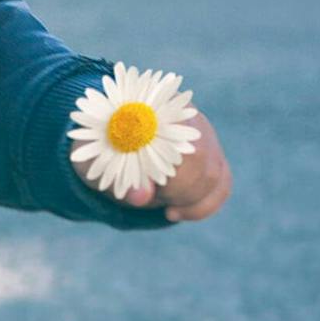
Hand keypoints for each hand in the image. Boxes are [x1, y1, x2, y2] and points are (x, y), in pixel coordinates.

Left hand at [89, 103, 232, 223]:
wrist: (108, 149)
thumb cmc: (100, 154)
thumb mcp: (97, 166)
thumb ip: (117, 180)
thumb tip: (141, 197)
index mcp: (152, 108)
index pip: (177, 141)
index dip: (167, 172)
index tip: (148, 189)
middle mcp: (184, 116)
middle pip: (202, 160)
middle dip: (179, 191)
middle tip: (156, 200)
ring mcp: (202, 136)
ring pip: (215, 175)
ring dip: (190, 201)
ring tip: (164, 206)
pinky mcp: (212, 156)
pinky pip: (222, 185)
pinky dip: (203, 206)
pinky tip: (176, 212)